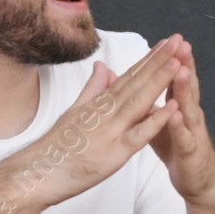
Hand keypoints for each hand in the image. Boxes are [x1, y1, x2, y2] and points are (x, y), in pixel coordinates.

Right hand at [16, 37, 184, 207]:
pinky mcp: (113, 154)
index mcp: (100, 103)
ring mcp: (110, 131)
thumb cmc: (56, 146)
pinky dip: (155, 121)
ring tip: (178, 62)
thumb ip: (93, 89)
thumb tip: (103, 66)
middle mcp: (106, 112)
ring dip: (160, 81)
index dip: (149, 59)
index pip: (129, 76)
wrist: (36, 173)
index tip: (166, 43)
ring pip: (139, 102)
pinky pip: (138, 136)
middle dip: (159, 61)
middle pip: (137, 83)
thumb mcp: (75, 112)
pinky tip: (171, 108)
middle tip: (178, 40)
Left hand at [149, 40, 214, 202]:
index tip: (167, 39)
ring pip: (188, 107)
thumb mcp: (163, 121)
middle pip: (186, 86)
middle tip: (181, 44)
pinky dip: (179, 125)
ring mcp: (192, 131)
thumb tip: (138, 83)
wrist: (199, 180)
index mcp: (180, 106)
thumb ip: (153, 102)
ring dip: (184, 88)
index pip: (176, 78)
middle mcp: (189, 114)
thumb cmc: (180, 149)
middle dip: (184, 64)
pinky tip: (174, 114)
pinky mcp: (190, 151)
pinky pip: (184, 136)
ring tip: (180, 70)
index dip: (172, 59)